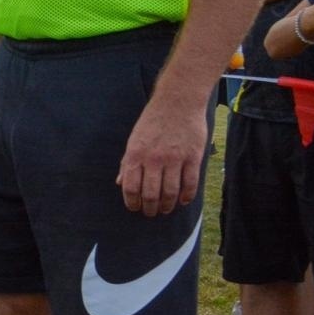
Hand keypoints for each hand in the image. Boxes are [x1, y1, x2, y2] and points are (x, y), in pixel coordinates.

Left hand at [117, 98, 207, 216]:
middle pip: (150, 194)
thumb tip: (120, 183)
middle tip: (151, 212)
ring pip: (171, 192)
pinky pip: (190, 184)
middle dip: (150, 208)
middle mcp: (153, 159)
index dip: (132, 203)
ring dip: (168, 206)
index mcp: (135, 154)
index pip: (130, 187)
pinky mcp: (193, 157)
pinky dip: (187, 197)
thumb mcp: (133, 139)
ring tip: (166, 209)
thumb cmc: (153, 121)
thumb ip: (127, 162)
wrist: (177, 102)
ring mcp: (174, 159)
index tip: (135, 208)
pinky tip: (183, 201)